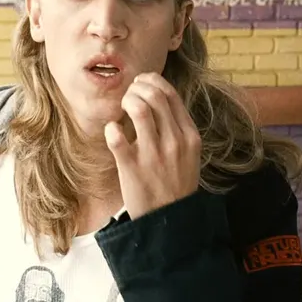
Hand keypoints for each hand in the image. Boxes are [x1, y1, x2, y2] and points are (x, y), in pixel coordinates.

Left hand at [104, 72, 201, 219]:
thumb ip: (177, 127)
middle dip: (136, 89)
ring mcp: (154, 154)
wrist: (170, 220)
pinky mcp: (132, 167)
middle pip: (154, 95)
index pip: (171, 94)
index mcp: (189, 135)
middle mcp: (174, 141)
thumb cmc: (176, 183)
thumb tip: (157, 96)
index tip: (140, 84)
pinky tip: (113, 132)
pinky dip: (111, 128)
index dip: (152, 81)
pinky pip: (116, 136)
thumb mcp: (189, 152)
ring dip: (126, 102)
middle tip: (129, 97)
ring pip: (138, 109)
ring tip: (121, 110)